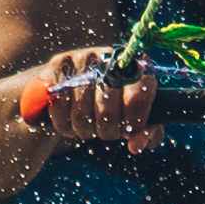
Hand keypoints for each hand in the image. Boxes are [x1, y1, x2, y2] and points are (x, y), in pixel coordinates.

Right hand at [18, 49, 159, 153]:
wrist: (77, 87)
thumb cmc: (115, 106)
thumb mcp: (135, 120)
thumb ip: (145, 133)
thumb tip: (136, 145)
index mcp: (137, 67)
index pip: (138, 97)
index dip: (133, 121)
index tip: (128, 131)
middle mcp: (110, 57)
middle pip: (107, 110)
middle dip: (108, 130)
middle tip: (107, 132)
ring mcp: (83, 58)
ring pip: (81, 113)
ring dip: (85, 130)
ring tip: (89, 128)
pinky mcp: (59, 65)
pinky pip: (59, 107)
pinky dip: (64, 124)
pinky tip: (71, 123)